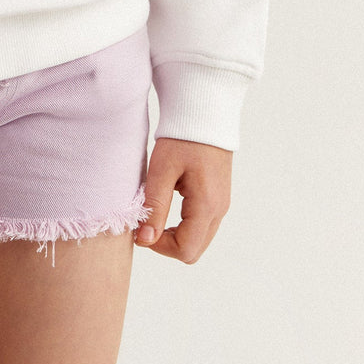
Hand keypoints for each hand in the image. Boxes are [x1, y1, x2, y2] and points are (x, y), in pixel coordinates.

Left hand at [134, 137, 231, 263]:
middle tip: (147, 222)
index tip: (142, 228)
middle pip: (194, 250)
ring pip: (199, 239)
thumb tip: (144, 240)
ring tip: (155, 211)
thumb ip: (155, 207)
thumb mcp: (162, 170)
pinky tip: (168, 204)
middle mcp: (219, 210)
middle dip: (167, 243)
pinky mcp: (218, 197)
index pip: (186, 250)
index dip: (160, 246)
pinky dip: (184, 224)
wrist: (204, 113)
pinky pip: (202, 225)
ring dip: (175, 234)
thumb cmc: (182, 138)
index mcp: (207, 205)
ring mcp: (221, 205)